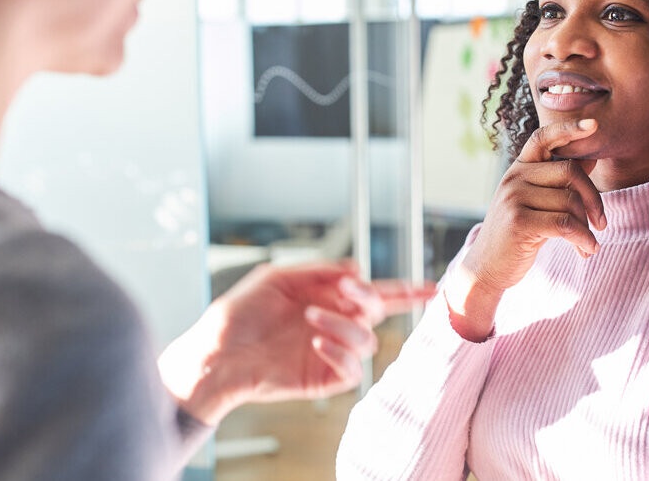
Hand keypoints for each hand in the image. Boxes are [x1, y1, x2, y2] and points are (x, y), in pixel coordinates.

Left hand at [160, 260, 434, 424]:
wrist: (214, 354)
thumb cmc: (237, 315)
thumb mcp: (276, 277)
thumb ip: (318, 271)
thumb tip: (356, 269)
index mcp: (327, 298)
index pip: (375, 292)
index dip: (406, 289)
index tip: (433, 287)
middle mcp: (334, 324)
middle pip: (379, 312)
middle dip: (370, 298)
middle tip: (347, 291)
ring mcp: (331, 352)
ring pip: (368, 339)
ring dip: (345, 324)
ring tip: (310, 319)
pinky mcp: (324, 378)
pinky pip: (353, 370)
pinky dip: (340, 352)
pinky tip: (315, 343)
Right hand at [445, 119, 606, 340]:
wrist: (486, 267)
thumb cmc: (518, 234)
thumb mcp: (537, 202)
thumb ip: (560, 181)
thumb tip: (591, 156)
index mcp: (519, 169)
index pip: (543, 138)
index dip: (569, 129)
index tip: (594, 125)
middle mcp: (514, 177)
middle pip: (570, 172)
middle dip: (594, 198)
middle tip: (601, 222)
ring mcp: (514, 198)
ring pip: (571, 202)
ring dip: (588, 228)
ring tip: (588, 244)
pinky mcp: (519, 221)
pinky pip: (566, 224)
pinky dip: (583, 240)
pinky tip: (587, 251)